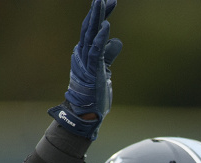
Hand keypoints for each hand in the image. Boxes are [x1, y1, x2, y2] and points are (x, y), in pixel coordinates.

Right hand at [49, 0, 122, 138]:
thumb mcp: (105, 70)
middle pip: (90, 27)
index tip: (110, 1)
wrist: (86, 114)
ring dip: (97, 18)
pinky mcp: (92, 71)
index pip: (94, 29)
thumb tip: (117, 41)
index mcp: (86, 53)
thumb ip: (108, 55)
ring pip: (90, 35)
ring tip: (102, 2)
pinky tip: (106, 26)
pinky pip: (95, 51)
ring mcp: (86, 62)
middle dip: (97, 11)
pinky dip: (100, 38)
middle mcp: (83, 54)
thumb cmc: (94, 94)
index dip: (101, 15)